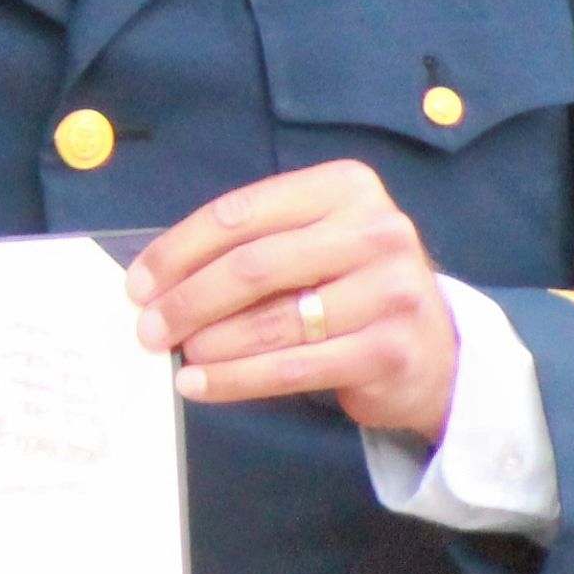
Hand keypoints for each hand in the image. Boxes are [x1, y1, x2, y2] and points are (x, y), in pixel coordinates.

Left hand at [126, 161, 457, 439]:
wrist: (433, 350)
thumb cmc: (350, 288)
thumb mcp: (314, 243)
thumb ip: (254, 247)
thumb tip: (160, 283)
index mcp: (346, 187)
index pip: (242, 213)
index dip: (180, 249)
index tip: (140, 283)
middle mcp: (376, 231)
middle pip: (254, 265)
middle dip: (188, 300)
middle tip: (148, 327)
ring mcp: (389, 292)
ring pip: (272, 321)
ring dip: (209, 343)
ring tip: (174, 356)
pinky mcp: (388, 350)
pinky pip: (292, 368)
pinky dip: (236, 379)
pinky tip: (201, 385)